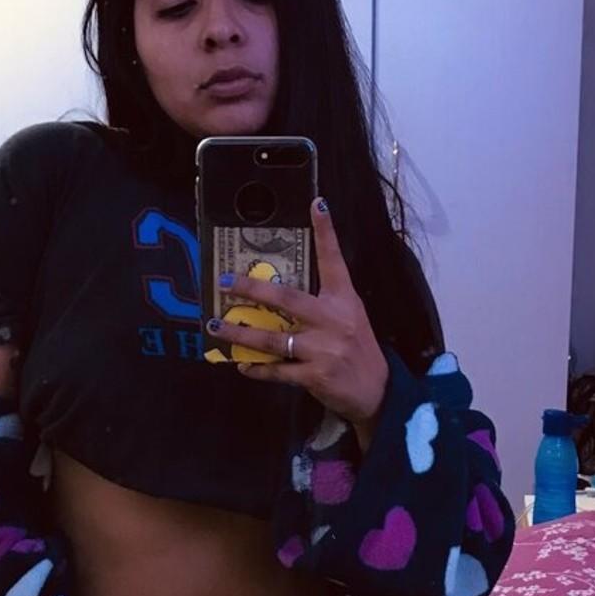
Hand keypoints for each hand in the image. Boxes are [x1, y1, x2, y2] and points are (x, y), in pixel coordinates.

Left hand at [206, 197, 389, 433]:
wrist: (377, 392)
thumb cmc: (358, 351)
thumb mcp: (350, 319)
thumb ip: (321, 306)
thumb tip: (278, 297)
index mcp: (345, 300)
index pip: (334, 260)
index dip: (326, 231)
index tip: (317, 203)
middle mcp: (334, 320)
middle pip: (286, 298)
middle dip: (252, 289)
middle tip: (225, 281)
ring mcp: (324, 348)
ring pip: (273, 337)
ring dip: (240, 333)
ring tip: (216, 326)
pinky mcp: (315, 375)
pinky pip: (277, 369)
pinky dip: (257, 367)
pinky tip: (242, 365)